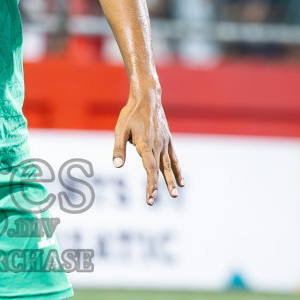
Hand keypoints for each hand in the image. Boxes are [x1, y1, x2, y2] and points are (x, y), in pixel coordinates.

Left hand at [112, 87, 182, 204]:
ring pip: (168, 166)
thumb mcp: (120, 129)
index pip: (149, 169)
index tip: (149, 197)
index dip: (150, 184)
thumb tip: (116, 166)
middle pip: (158, 170)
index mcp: (145, 144)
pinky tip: (182, 181)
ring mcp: (164, 143)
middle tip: (153, 201)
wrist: (147, 98)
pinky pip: (174, 158)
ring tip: (175, 195)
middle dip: (155, 186)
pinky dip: (177, 170)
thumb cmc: (130, 114)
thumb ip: (118, 148)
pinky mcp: (168, 141)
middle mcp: (157, 146)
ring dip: (171, 181)